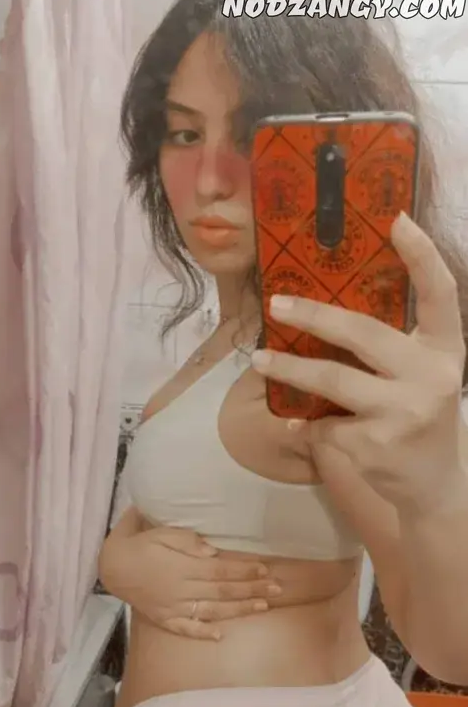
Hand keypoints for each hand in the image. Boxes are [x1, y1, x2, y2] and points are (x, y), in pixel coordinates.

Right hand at [99, 525, 279, 639]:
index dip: (244, 570)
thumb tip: (212, 551)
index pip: (220, 570)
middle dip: (251, 590)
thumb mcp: (159, 532)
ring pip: (211, 611)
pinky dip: (203, 633)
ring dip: (238, 610)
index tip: (265, 569)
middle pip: (222, 591)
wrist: (110, 567)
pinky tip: (221, 636)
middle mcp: (181, 589)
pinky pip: (185, 628)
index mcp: (182, 566)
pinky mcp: (164, 618)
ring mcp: (173, 607)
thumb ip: (186, 541)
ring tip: (262, 607)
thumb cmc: (137, 543)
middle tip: (277, 589)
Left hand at [251, 212, 466, 517]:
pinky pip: (324, 423)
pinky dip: (307, 423)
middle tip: (277, 304)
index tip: (396, 220)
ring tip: (261, 360)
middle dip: (314, 316)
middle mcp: (431, 377)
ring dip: (289, 369)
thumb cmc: (418, 417)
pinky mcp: (375, 446)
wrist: (433, 486)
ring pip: (332, 381)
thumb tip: (322, 310)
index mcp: (445, 350)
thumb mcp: (421, 375)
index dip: (422, 256)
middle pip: (364, 334)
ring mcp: (403, 413)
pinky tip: (304, 427)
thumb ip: (393, 345)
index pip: (442, 294)